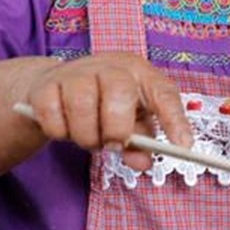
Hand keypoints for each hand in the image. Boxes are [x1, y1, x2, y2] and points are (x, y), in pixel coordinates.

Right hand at [20, 52, 191, 169]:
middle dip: (117, 128)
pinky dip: (59, 132)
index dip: (175, 120)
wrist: (54, 87)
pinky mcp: (45, 85)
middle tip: (112, 145)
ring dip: (86, 135)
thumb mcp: (129, 121)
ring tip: (87, 137)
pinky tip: (64, 128)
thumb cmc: (102, 105)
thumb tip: (143, 162)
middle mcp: (110, 66)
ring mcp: (76, 71)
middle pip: (119, 92)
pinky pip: (52, 116)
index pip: (164, 93)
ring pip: (82, 105)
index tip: (183, 147)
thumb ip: (140, 143)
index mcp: (139, 74)